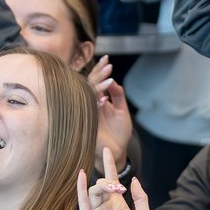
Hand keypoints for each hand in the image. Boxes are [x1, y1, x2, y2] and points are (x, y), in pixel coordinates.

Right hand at [77, 147, 150, 209]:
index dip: (110, 166)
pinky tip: (82, 176)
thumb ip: (140, 197)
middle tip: (119, 187)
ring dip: (102, 186)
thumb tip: (134, 180)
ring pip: (93, 192)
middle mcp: (105, 207)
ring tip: (112, 189)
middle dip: (109, 181)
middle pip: (102, 185)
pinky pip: (82, 202)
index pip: (111, 181)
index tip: (107, 150)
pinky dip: (81, 188)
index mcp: (117, 205)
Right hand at [88, 59, 132, 173]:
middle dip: (99, 74)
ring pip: (88, 95)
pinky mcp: (87, 123)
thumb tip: (114, 81)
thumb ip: (118, 96)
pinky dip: (96, 103)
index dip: (101, 70)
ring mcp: (87, 112)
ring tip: (110, 77)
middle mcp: (90, 104)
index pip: (96, 81)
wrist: (117, 151)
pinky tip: (104, 98)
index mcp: (98, 100)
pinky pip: (88, 110)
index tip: (107, 58)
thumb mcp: (122, 110)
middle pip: (90, 84)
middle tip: (107, 64)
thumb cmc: (119, 132)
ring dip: (98, 86)